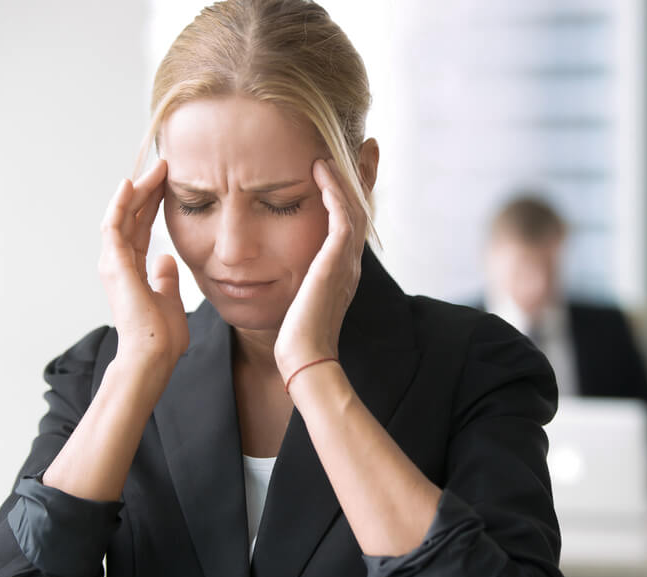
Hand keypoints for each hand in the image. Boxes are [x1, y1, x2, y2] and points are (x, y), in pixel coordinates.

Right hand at [98, 159, 187, 370]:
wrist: (153, 354)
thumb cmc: (162, 336)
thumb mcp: (170, 299)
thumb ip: (166, 279)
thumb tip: (167, 260)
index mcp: (132, 271)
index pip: (141, 229)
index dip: (152, 206)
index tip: (167, 186)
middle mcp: (118, 263)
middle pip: (131, 218)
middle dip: (146, 191)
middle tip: (163, 167)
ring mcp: (113, 263)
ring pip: (122, 215)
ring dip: (137, 191)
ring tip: (156, 169)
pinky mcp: (113, 263)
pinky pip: (114, 224)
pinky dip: (120, 203)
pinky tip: (131, 183)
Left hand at [274, 158, 366, 380]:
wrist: (304, 358)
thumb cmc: (296, 338)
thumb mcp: (299, 303)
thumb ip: (299, 284)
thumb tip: (281, 277)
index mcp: (344, 271)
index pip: (353, 223)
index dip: (353, 195)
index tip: (346, 169)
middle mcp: (350, 263)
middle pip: (363, 208)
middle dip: (363, 177)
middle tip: (365, 148)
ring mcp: (346, 262)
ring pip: (354, 207)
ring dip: (346, 176)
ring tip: (337, 149)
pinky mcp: (335, 262)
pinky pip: (341, 216)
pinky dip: (333, 191)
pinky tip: (321, 171)